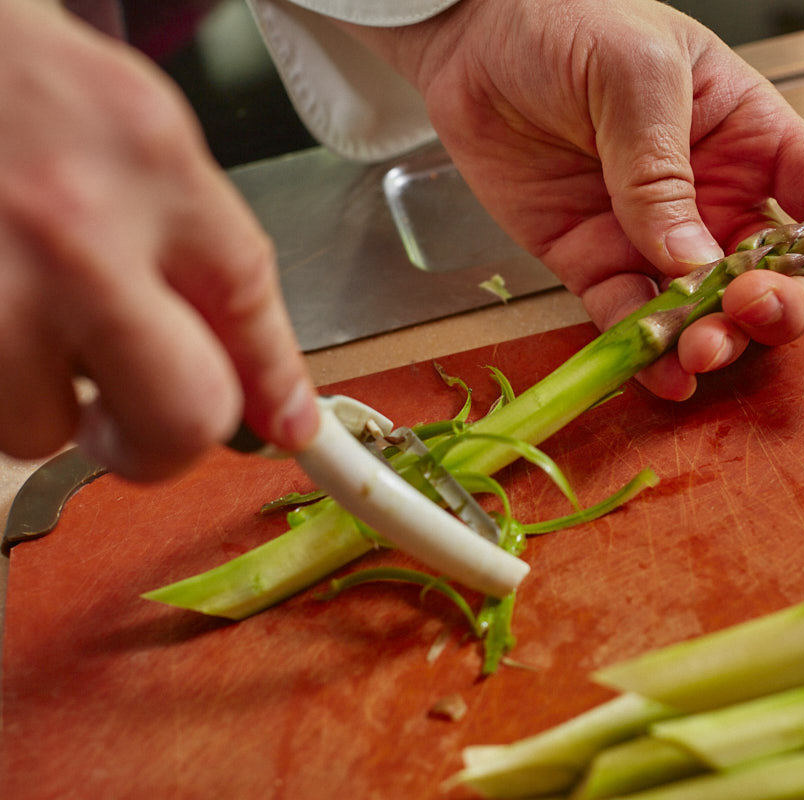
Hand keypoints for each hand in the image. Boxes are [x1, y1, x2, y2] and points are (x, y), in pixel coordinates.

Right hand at [0, 0, 317, 479]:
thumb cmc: (1, 73)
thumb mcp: (124, 123)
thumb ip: (188, 232)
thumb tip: (241, 355)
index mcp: (149, 159)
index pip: (250, 305)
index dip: (275, 383)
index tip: (288, 426)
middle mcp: (78, 227)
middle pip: (183, 414)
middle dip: (164, 440)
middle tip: (133, 422)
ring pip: (46, 427)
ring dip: (40, 399)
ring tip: (20, 320)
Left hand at [349, 0, 803, 399]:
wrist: (473, 32)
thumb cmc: (568, 18)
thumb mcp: (634, 74)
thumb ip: (661, 171)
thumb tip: (690, 264)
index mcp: (750, 135)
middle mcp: (713, 195)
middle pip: (777, 274)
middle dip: (776, 308)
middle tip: (744, 312)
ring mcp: (655, 236)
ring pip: (708, 310)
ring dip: (715, 341)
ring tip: (696, 350)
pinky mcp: (596, 263)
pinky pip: (632, 321)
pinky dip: (648, 354)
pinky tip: (660, 372)